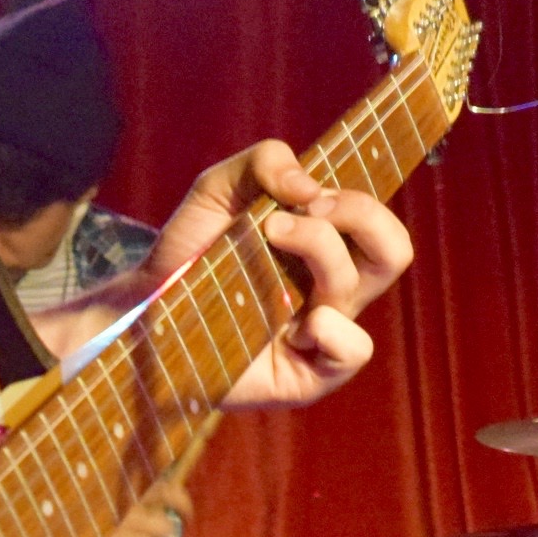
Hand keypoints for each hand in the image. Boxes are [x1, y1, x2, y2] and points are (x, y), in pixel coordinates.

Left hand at [144, 140, 415, 408]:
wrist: (143, 310)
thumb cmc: (188, 252)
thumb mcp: (217, 189)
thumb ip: (263, 161)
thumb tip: (309, 187)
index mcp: (323, 248)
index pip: (376, 222)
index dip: (357, 199)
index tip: (307, 195)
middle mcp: (330, 289)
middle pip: (394, 250)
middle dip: (362, 214)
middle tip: (309, 209)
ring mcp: (321, 334)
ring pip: (357, 286)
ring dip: (319, 248)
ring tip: (267, 239)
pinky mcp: (307, 375)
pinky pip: (353, 351)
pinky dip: (334, 330)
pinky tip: (296, 324)